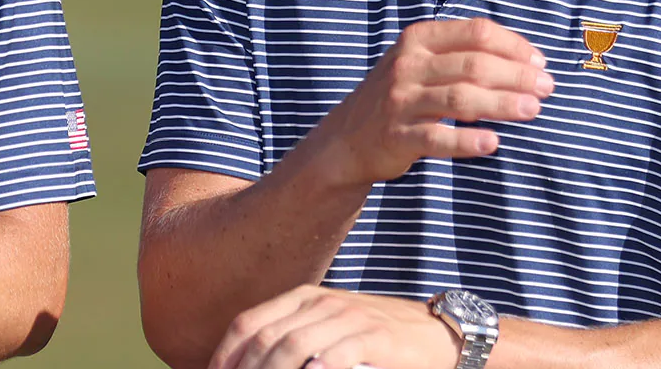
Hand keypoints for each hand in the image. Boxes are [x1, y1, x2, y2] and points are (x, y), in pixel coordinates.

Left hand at [210, 285, 459, 368]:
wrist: (436, 333)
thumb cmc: (376, 335)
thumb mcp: (330, 324)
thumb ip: (294, 334)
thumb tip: (255, 358)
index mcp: (303, 298)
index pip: (248, 322)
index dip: (224, 354)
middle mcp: (321, 304)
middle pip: (264, 336)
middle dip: (242, 368)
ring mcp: (348, 318)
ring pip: (293, 344)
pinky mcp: (374, 337)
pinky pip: (338, 351)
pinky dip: (318, 365)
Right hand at [305, 17, 552, 186]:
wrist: (347, 138)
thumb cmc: (400, 96)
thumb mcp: (420, 62)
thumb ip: (461, 54)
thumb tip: (527, 60)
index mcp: (418, 39)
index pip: (476, 33)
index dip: (514, 46)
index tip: (540, 64)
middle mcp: (407, 65)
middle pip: (473, 65)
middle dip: (516, 76)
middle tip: (547, 89)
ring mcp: (400, 100)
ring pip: (460, 99)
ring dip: (501, 104)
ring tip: (532, 111)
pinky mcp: (396, 136)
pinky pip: (437, 138)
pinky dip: (467, 140)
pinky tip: (493, 143)